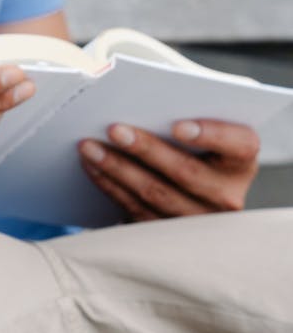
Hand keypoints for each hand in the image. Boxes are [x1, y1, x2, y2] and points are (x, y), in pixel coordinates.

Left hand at [78, 119, 259, 220]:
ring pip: (154, 194)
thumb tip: (136, 97)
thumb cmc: (193, 147)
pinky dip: (110, 185)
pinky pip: (135, 210)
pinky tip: (93, 167)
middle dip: (145, 149)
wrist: (187, 191)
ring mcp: (197, 220)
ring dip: (117, 168)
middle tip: (114, 129)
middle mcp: (226, 195)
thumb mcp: (202, 132)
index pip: (238, 145)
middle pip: (185, 172)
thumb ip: (184, 116)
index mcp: (241, 162)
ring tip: (90, 147)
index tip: (178, 125)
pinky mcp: (166, 235)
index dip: (210, 135)